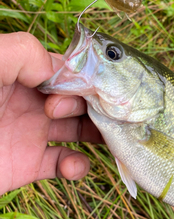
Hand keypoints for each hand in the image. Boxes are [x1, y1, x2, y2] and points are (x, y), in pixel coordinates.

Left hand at [0, 32, 102, 195]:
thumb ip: (21, 53)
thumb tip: (57, 71)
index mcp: (21, 72)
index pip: (68, 68)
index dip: (84, 77)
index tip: (85, 89)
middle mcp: (32, 100)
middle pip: (82, 97)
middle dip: (93, 103)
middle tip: (63, 113)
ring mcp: (32, 133)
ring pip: (82, 129)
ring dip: (100, 132)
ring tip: (108, 138)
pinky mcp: (29, 165)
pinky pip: (65, 164)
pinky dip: (78, 166)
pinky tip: (71, 165)